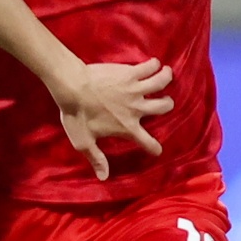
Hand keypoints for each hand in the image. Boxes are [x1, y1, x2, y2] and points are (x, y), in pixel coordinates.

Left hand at [49, 58, 171, 181]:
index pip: (148, 142)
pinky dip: (154, 64)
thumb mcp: (83, 142)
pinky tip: (154, 63)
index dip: (155, 148)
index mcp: (127, 127)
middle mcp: (136, 109)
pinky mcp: (130, 72)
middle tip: (165, 100)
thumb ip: (96, 159)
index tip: (157, 149)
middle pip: (164, 107)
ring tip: (167, 74)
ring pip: (161, 82)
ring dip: (166, 78)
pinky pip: (150, 67)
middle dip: (168, 104)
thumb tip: (103, 177)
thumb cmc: (76, 114)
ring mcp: (135, 89)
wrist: (72, 87)